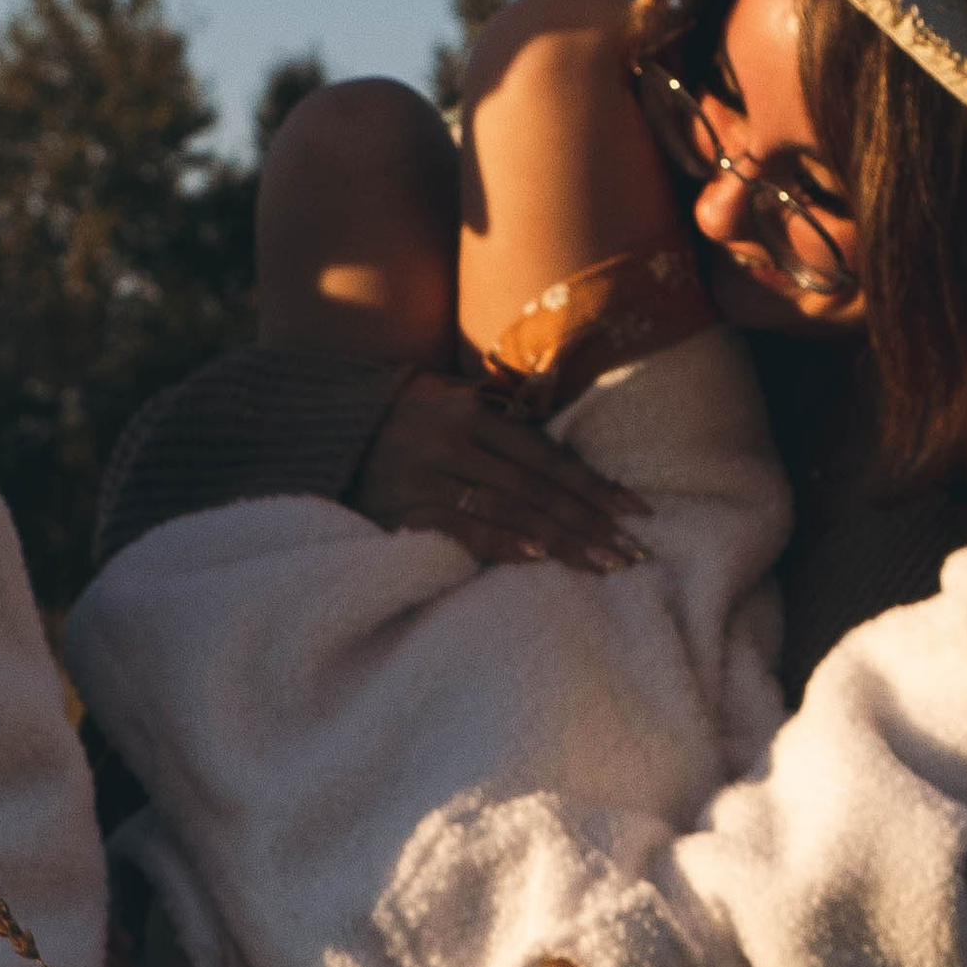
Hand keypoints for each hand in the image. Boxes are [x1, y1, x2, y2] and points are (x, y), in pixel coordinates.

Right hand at [347, 369, 642, 571]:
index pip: (549, 457)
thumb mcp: (453, 401)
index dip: (596, 486)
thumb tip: (565, 449)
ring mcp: (429, 480)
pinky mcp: (407, 513)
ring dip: (563, 542)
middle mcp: (455, 444)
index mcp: (474, 414)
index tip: (636, 511)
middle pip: (539, 489)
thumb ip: (503, 419)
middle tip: (632, 551)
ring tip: (603, 564)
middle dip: (591, 522)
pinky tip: (541, 559)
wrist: (331, 435)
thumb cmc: (407, 420)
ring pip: (511, 513)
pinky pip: (466, 532)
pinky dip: (506, 545)